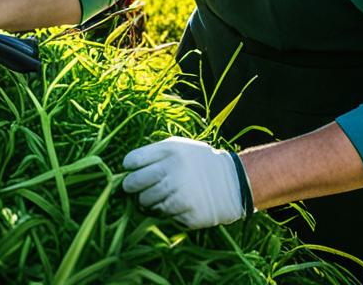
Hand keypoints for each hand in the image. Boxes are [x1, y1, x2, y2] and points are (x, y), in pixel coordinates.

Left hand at [122, 136, 250, 229]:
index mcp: (170, 151)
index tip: (131, 170)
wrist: (235, 182)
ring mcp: (180, 193)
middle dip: (131, 187)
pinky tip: (172, 205)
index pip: (133, 160)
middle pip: (134, 183)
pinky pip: (162, 215)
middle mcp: (173, 171)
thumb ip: (155, 153)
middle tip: (134, 189)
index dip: (129, 167)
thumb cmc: (200, 163)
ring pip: (145, 202)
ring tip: (157, 196)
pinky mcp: (187, 212)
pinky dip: (163, 212)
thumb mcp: (180, 147)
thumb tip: (128, 168)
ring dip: (146, 201)